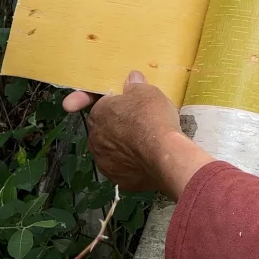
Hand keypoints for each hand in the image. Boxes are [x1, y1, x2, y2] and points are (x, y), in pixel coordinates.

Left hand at [62, 71, 213, 199]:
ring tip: (144, 144)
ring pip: (111, 150)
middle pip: (104, 128)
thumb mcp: (147, 92)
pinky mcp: (117, 179)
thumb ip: (136, 85)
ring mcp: (104, 161)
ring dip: (122, 146)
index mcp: (99, 113)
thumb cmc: (153, 117)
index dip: (106, 101)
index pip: (98, 103)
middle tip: (138, 122)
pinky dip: (130, 164)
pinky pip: (122, 167)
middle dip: (117, 125)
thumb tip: (132, 79)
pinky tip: (145, 160)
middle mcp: (95, 138)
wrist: (164, 155)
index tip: (111, 103)